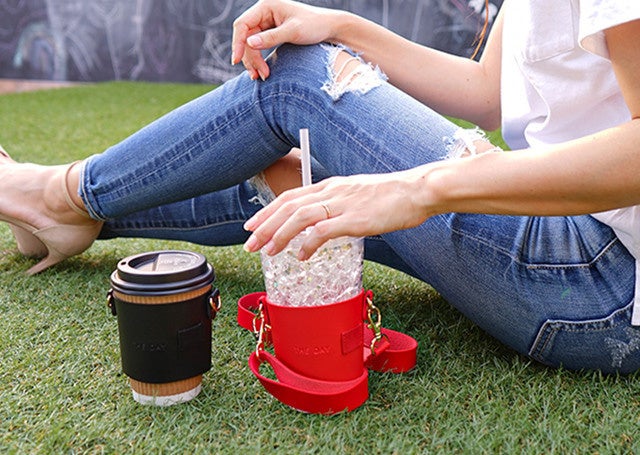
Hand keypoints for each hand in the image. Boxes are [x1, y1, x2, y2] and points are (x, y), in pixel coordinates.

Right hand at [231, 0, 341, 79]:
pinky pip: (258, 46)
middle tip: (259, 75)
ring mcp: (267, 22)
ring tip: (262, 76)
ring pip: (250, 44)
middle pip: (245, 37)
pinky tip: (262, 71)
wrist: (329, 28)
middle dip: (250, 57)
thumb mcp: (293, 32)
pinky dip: (259, 59)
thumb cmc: (314, 26)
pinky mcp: (271, 32)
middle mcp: (264, 12)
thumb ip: (271, 37)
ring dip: (254, 61)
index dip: (238, 43)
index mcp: (266, 5)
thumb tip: (249, 43)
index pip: (242, 24)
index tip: (236, 61)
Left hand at [243, 168, 434, 259]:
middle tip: (249, 243)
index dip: (268, 211)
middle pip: (288, 206)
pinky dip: (308, 244)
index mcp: (331, 186)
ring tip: (268, 252)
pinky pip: (323, 231)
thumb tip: (322, 222)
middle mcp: (332, 192)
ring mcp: (342, 204)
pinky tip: (302, 256)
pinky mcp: (355, 219)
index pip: (290, 197)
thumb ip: (337, 204)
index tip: (252, 225)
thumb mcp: (357, 194)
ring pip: (300, 217)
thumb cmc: (391, 195)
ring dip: (279, 234)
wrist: (417, 190)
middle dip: (264, 225)